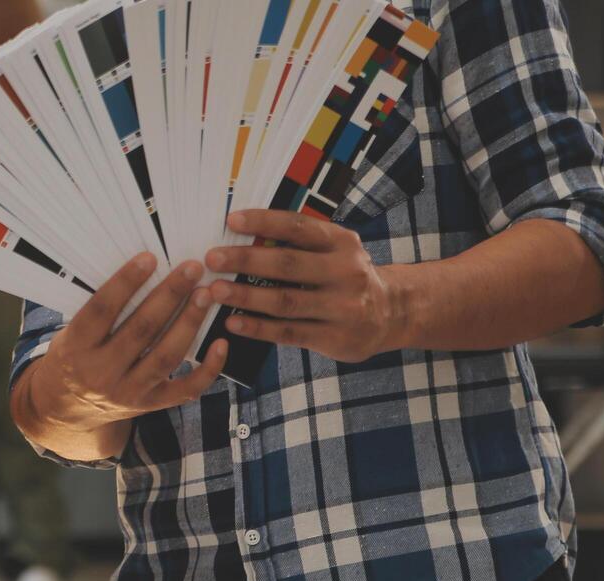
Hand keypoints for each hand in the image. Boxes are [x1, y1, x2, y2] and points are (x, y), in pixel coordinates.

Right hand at [25, 254, 228, 433]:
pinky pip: (185, 389)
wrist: (68, 409)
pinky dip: (208, 369)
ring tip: (206, 295)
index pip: (102, 310)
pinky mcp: (150, 404)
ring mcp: (128, 392)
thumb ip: (98, 312)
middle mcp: (102, 373)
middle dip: (170, 295)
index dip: (126, 282)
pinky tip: (221, 343)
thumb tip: (142, 270)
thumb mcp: (70, 334)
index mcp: (76, 348)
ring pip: (166, 356)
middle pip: (142, 330)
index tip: (150, 258)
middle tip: (192, 269)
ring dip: (189, 323)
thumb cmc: (74, 357)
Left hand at [205, 210, 405, 362]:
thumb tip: (242, 235)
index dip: (264, 221)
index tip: (231, 219)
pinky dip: (257, 328)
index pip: (299, 227)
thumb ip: (300, 244)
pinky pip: (288, 332)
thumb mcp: (335, 251)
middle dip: (246, 260)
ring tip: (214, 291)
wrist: (391, 313)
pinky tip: (232, 322)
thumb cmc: (345, 277)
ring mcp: (342, 307)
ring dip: (245, 296)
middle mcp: (345, 272)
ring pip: (285, 301)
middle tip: (212, 258)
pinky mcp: (334, 338)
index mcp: (342, 243)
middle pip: (287, 264)